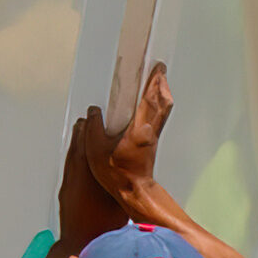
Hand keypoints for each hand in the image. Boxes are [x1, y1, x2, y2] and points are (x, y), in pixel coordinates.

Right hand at [66, 71, 173, 242]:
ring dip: (161, 93)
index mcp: (139, 128)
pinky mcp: (153, 141)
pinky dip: (158, 105)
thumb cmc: (117, 173)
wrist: (133, 191)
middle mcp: (151, 130)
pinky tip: (150, 103)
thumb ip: (93, 128)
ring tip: (156, 81)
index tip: (156, 65)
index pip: (150, 98)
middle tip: (158, 68)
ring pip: (164, 109)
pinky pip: (160, 117)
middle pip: (163, 100)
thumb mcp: (96, 150)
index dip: (154, 80)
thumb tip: (93, 112)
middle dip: (161, 83)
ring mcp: (154, 135)